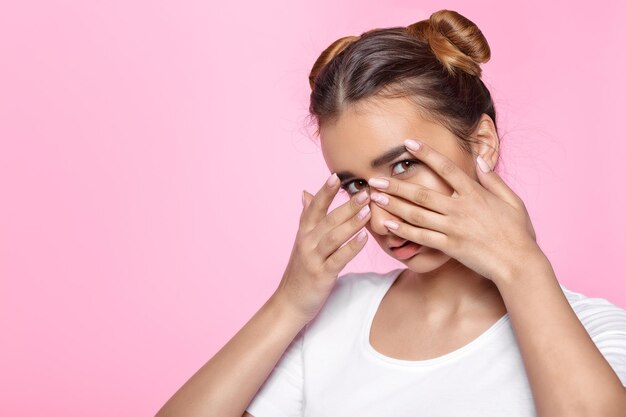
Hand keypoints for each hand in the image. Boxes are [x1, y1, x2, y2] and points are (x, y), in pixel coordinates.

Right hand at [274, 174, 370, 322]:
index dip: (325, 192)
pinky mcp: (321, 275)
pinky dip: (351, 248)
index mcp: (303, 233)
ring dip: (350, 223)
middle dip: (347, 205)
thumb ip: (306, 217)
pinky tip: (364, 239)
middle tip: (365, 192)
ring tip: (367, 210)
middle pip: (328, 219)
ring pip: (333, 237)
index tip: (336, 176)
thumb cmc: (300, 270)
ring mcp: (313, 259)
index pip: (314, 207)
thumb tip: (306, 193)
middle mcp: (306, 242)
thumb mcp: (302, 242)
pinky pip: (338, 259)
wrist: (290, 302)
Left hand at [367, 139, 540, 283]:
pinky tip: (388, 224)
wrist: (519, 263)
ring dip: (394, 205)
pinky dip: (404, 230)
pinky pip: (422, 237)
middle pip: (422, 193)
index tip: (409, 144)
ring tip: (375, 197)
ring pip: (417, 214)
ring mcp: (453, 228)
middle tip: (375, 179)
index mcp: (475, 194)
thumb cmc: (518, 232)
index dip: (427, 154)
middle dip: (396, 185)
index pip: (446, 168)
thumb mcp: (512, 201)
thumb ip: (494, 180)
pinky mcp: (449, 247)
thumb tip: (480, 160)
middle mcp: (460, 208)